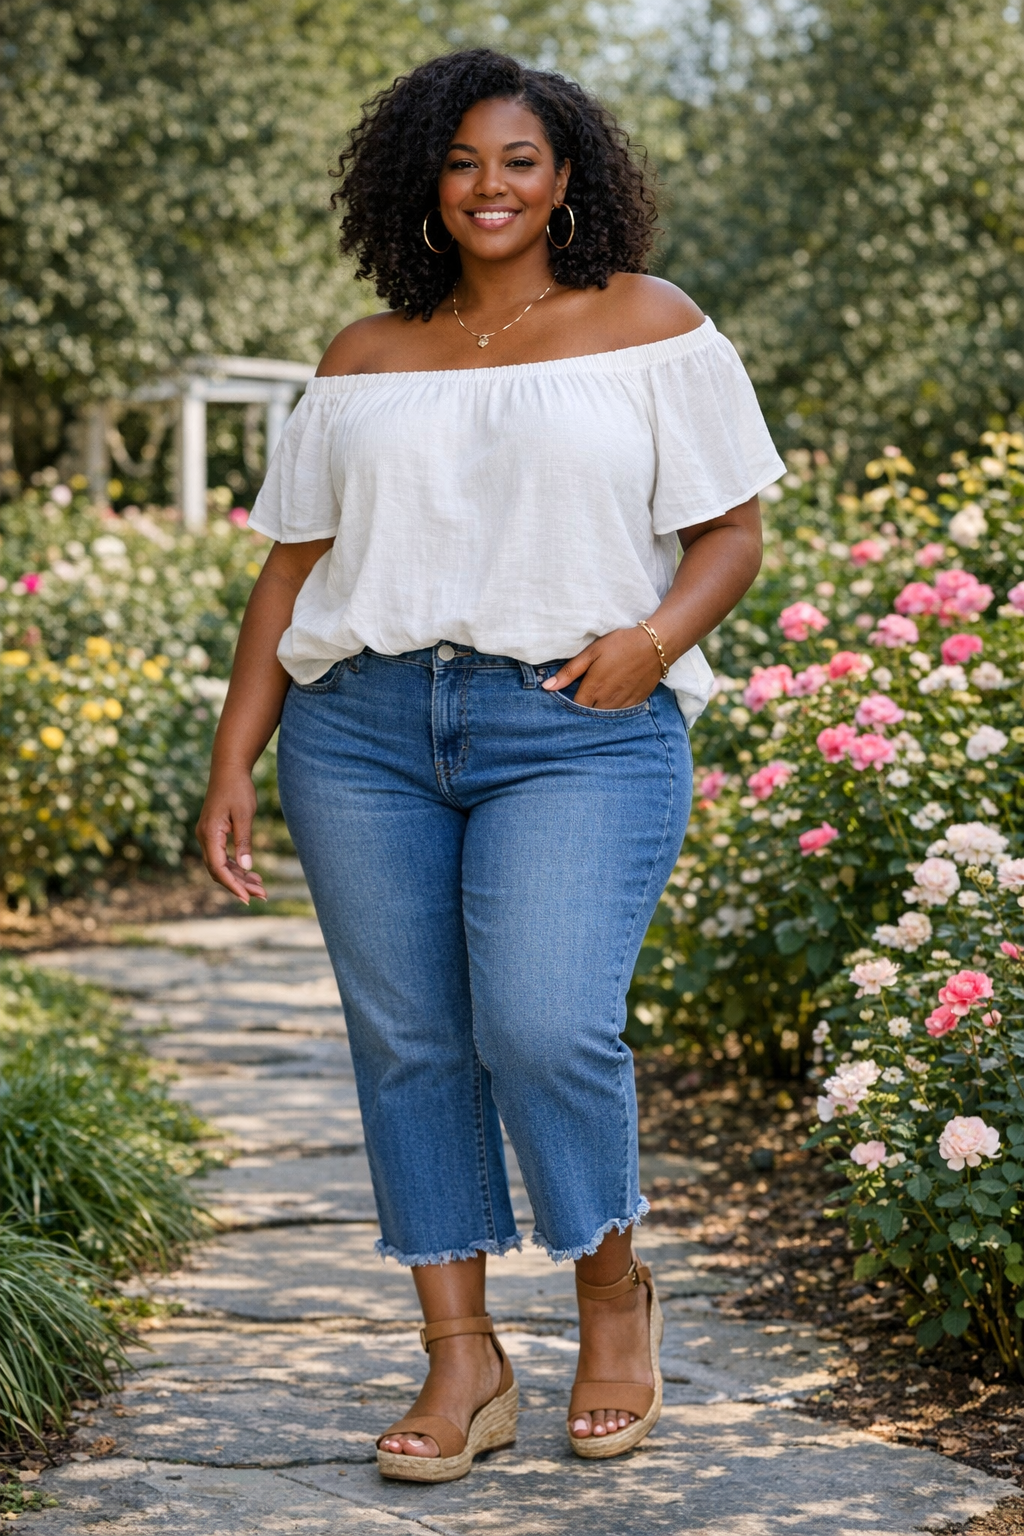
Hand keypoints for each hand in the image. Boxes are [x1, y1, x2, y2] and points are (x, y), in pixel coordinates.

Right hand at [195, 768, 267, 904]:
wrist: (229, 769)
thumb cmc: (238, 789)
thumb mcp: (244, 815)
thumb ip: (244, 841)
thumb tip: (246, 867)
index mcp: (209, 834)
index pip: (218, 868)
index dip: (233, 885)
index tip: (247, 898)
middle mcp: (204, 837)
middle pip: (218, 870)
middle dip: (239, 885)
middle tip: (261, 895)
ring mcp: (208, 836)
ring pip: (221, 865)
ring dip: (239, 878)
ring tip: (260, 888)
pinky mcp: (214, 834)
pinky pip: (222, 857)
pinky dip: (236, 867)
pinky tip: (251, 873)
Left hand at [541, 626, 662, 708]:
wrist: (655, 646)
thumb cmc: (621, 644)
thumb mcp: (591, 653)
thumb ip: (569, 672)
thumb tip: (547, 687)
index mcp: (593, 689)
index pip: (574, 707)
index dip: (568, 703)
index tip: (567, 695)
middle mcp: (607, 701)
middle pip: (589, 713)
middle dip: (583, 708)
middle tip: (583, 695)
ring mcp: (622, 704)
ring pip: (604, 715)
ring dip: (598, 709)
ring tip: (598, 695)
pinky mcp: (635, 702)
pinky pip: (620, 713)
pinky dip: (613, 707)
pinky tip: (613, 697)